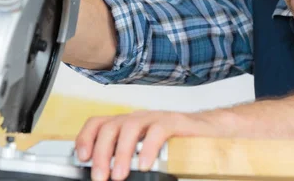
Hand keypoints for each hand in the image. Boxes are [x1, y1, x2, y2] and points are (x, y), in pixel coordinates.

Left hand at [75, 110, 230, 180]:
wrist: (211, 132)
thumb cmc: (176, 145)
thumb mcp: (145, 152)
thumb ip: (126, 159)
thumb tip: (108, 174)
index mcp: (128, 125)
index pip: (98, 123)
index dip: (86, 138)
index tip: (82, 158)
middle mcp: (139, 118)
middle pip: (110, 126)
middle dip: (101, 153)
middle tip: (100, 177)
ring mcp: (156, 118)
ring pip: (130, 127)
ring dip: (121, 153)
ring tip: (119, 175)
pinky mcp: (175, 122)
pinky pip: (157, 131)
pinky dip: (148, 149)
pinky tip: (145, 165)